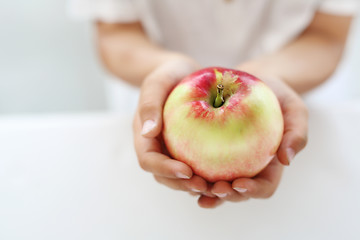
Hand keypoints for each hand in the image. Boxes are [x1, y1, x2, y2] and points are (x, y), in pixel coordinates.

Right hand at [133, 57, 217, 196]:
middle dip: (182, 185)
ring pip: (180, 176)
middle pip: (164, 176)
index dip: (165, 170)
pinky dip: (208, 173)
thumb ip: (149, 104)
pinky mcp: (189, 147)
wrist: (179, 72)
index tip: (186, 171)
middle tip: (205, 186)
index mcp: (144, 136)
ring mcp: (172, 149)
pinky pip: (197, 164)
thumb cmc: (166, 74)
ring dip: (195, 185)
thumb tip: (148, 133)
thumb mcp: (157, 82)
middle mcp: (157, 147)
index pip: (149, 160)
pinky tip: (226, 174)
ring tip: (216, 186)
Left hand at [197, 74, 307, 207]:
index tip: (239, 184)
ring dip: (205, 190)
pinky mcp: (209, 150)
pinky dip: (191, 171)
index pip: (264, 187)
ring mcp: (228, 161)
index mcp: (269, 165)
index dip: (253, 191)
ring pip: (216, 184)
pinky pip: (200, 164)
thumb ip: (297, 132)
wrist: (254, 80)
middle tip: (214, 188)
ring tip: (194, 186)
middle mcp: (247, 168)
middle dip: (226, 196)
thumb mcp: (294, 108)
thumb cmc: (277, 95)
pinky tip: (180, 170)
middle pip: (237, 192)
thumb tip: (287, 160)